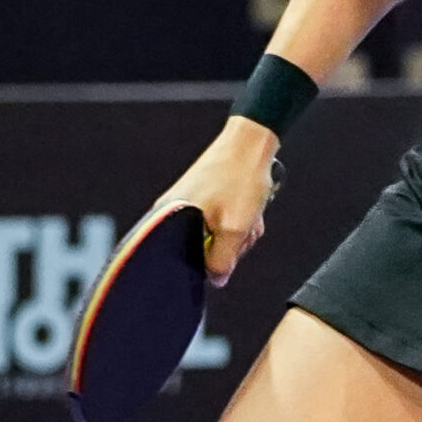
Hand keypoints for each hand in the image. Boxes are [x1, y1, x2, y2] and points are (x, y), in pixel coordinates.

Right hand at [155, 117, 281, 287]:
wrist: (250, 142)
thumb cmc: (239, 179)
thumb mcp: (234, 228)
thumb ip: (222, 260)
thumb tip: (216, 279)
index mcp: (170, 219)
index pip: (184, 261)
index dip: (211, 263)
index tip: (229, 251)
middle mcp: (173, 212)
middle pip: (202, 250)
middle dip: (230, 245)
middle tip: (243, 228)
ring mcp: (189, 204)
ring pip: (216, 236)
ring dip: (238, 232)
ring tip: (248, 214)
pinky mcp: (203, 198)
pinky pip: (220, 222)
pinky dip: (238, 220)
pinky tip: (248, 209)